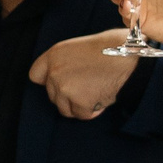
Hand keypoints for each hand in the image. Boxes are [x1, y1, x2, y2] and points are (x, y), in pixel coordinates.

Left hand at [26, 34, 141, 119]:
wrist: (127, 54)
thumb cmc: (109, 48)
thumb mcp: (77, 48)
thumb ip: (63, 64)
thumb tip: (59, 82)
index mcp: (53, 55)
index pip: (35, 76)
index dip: (49, 82)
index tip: (62, 83)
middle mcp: (54, 72)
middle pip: (52, 96)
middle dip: (68, 95)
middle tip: (88, 87)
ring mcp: (64, 88)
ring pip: (65, 109)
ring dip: (79, 105)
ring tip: (96, 92)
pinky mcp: (79, 102)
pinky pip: (82, 114)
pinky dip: (93, 110)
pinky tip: (102, 97)